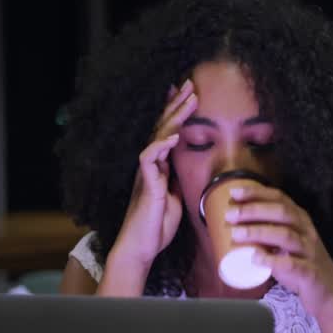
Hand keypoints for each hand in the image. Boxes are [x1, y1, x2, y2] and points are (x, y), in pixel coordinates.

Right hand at [108, 80, 196, 269]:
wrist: (142, 248)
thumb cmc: (157, 227)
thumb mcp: (175, 200)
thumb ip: (178, 182)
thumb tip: (187, 171)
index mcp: (159, 167)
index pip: (168, 134)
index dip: (177, 114)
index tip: (190, 95)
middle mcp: (151, 165)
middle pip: (162, 128)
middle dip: (176, 105)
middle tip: (189, 84)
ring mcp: (147, 173)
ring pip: (157, 137)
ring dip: (173, 118)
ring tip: (187, 99)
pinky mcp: (145, 184)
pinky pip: (149, 158)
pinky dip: (160, 145)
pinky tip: (172, 136)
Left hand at [224, 183, 332, 320]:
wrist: (328, 293)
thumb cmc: (301, 265)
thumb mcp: (287, 244)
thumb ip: (266, 234)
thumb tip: (232, 226)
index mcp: (300, 220)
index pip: (280, 199)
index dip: (257, 193)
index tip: (234, 193)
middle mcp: (307, 232)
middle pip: (282, 213)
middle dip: (254, 210)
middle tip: (230, 215)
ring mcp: (310, 252)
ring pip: (286, 235)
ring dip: (259, 232)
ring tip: (236, 234)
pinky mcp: (310, 273)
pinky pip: (292, 264)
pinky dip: (272, 261)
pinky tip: (256, 259)